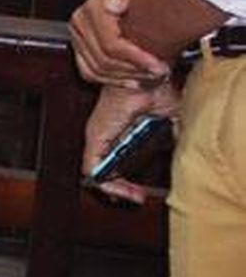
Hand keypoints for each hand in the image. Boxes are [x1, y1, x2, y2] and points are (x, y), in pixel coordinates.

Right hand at [70, 0, 170, 86]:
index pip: (111, 45)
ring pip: (97, 70)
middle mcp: (80, 24)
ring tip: (150, 75)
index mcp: (91, 10)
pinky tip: (133, 79)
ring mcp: (77, 37)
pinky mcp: (79, 48)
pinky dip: (112, 80)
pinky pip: (90, 73)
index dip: (137, 59)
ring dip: (126, 77)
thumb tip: (113, 5)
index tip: (160, 65)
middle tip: (161, 71)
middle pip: (104, 61)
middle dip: (135, 70)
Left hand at [81, 83, 177, 204]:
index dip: (129, 181)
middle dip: (124, 188)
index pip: (118, 163)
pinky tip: (126, 190)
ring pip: (98, 173)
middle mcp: (108, 135)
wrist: (148, 81)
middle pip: (108, 170)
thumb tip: (184, 165)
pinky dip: (108, 184)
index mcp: (124, 132)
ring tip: (136, 195)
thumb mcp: (173, 125)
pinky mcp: (95, 137)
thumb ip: (176, 144)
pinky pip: (92, 169)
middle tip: (139, 196)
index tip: (146, 191)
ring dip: (118, 189)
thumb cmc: (158, 94)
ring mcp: (99, 137)